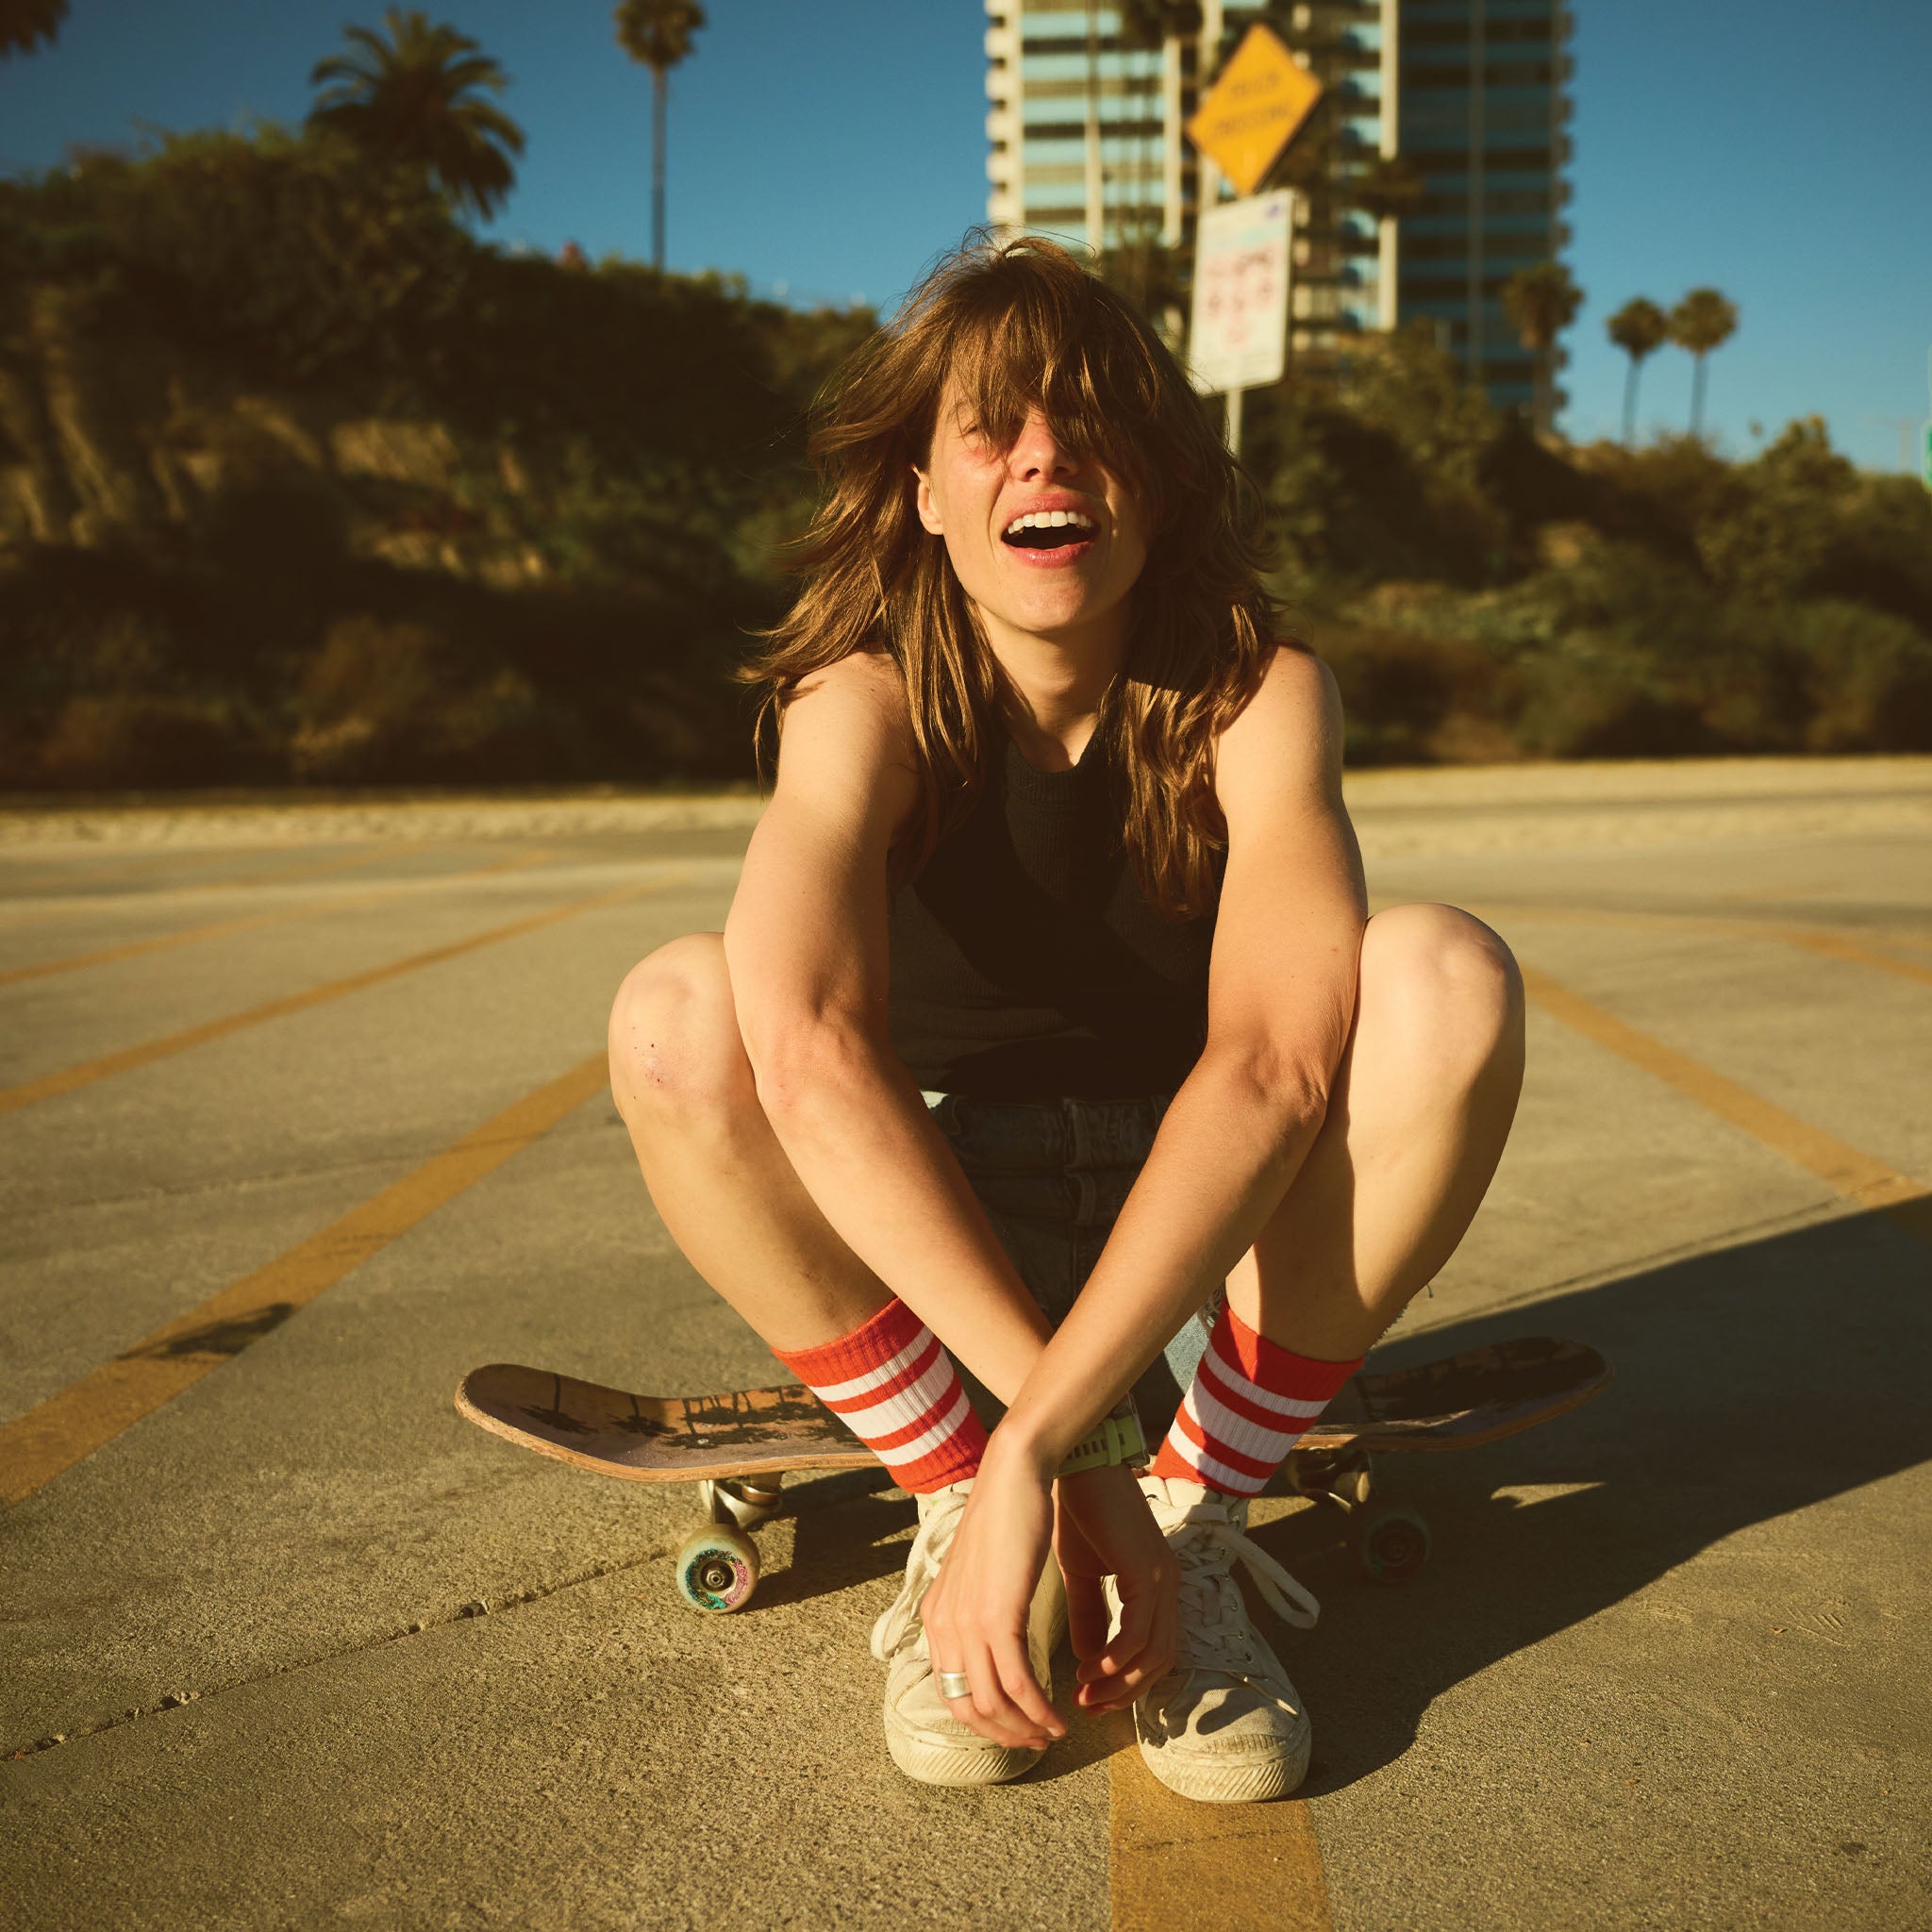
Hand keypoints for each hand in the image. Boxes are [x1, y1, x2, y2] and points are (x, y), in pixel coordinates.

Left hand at [916, 1453, 1067, 1752]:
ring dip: (1026, 1728)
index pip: (952, 1691)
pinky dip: (1040, 1710)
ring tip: (1056, 1731)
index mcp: (937, 1617)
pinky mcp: (996, 1618)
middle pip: (968, 1709)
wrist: (1011, 1476)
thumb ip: (978, 1609)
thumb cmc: (1006, 1517)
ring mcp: (966, 1624)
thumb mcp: (983, 1571)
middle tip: (1040, 1740)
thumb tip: (994, 1642)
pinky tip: (1060, 1715)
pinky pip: (1018, 1684)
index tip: (1019, 1726)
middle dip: (1006, 1734)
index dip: (986, 1721)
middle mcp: (943, 1626)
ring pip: (992, 1704)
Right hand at [1052, 1463, 1177, 1712]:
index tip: (1089, 1699)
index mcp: (1154, 1583)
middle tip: (1085, 1707)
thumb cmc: (1077, 1511)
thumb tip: (1088, 1659)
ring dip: (1119, 1683)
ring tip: (1083, 1693)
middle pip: (1160, 1662)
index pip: (1154, 1651)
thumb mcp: (1080, 1572)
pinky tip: (1087, 1668)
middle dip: (1123, 1693)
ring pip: (1154, 1654)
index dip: (1126, 1683)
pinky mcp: (1146, 1571)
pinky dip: (1115, 1659)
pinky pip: (1139, 1633)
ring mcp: (1161, 1577)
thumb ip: (1089, 1614)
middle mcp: (1166, 1583)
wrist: (1075, 1466)